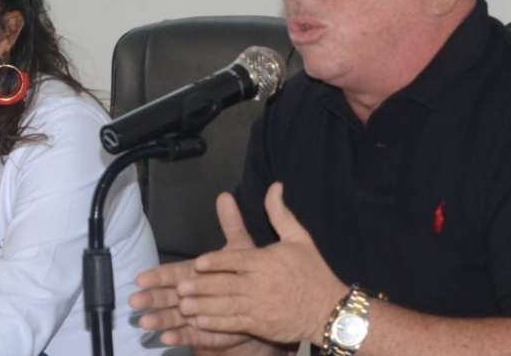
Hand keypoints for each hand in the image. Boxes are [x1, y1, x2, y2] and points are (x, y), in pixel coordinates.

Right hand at [130, 191, 260, 350]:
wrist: (263, 302)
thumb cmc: (246, 275)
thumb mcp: (240, 248)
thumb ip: (230, 224)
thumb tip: (225, 196)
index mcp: (195, 274)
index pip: (172, 274)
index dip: (157, 276)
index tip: (141, 278)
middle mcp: (191, 294)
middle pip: (167, 297)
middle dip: (151, 299)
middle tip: (135, 301)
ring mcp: (196, 315)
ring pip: (173, 318)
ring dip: (159, 320)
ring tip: (145, 322)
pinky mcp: (204, 333)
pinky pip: (190, 336)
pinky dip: (178, 337)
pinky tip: (166, 339)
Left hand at [177, 183, 346, 345]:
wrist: (330, 310)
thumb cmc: (313, 272)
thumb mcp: (299, 238)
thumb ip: (280, 213)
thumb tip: (274, 186)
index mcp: (267, 262)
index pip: (237, 261)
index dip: (217, 262)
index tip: (198, 263)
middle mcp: (260, 284)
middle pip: (226, 285)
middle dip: (202, 287)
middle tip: (179, 288)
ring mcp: (260, 307)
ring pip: (227, 305)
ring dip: (204, 306)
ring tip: (183, 306)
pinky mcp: (261, 325)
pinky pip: (235, 324)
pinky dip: (217, 324)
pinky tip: (200, 322)